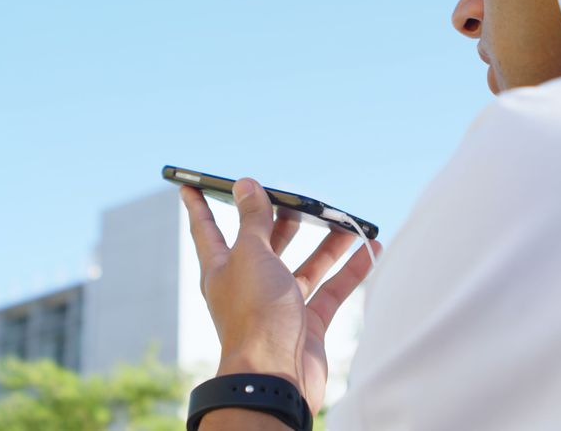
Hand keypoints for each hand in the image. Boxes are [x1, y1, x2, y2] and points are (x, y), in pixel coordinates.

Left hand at [180, 178, 380, 414]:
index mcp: (223, 268)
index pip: (207, 228)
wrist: (276, 375)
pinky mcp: (307, 323)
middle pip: (266, 244)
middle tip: (299, 198)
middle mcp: (249, 284)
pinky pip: (331, 290)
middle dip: (282, 220)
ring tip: (345, 221)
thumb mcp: (252, 255)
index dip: (199, 205)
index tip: (191, 184)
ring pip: (304, 266)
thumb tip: (246, 185)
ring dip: (326, 244)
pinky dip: (350, 271)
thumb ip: (253, 219)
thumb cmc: (255, 315)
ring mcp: (279, 304)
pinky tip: (369, 251)